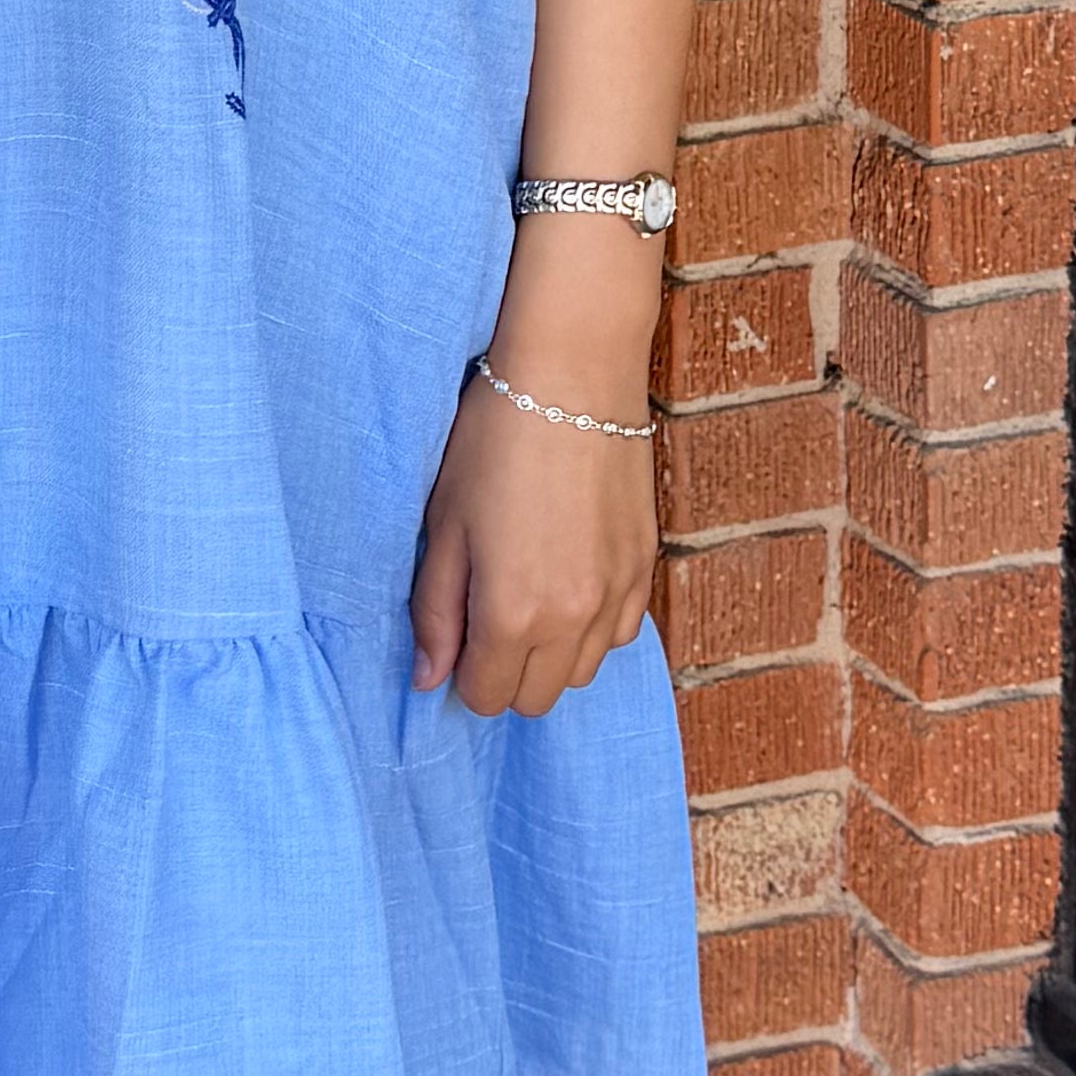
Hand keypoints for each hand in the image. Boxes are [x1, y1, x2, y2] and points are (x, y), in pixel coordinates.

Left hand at [407, 363, 657, 719]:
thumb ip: (435, 611)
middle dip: (504, 672)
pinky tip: (567, 581)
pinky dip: (590, 628)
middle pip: (535, 698)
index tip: (456, 634)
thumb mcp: (445, 525)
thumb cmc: (493, 442)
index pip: (485, 696)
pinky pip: (618, 635)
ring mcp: (617, 596)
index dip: (462, 673)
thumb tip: (431, 679)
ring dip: (549, 655)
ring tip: (527, 596)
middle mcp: (572, 618)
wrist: (573, 377)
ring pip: (580, 674)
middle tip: (485, 616)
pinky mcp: (645, 569)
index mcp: (512, 612)